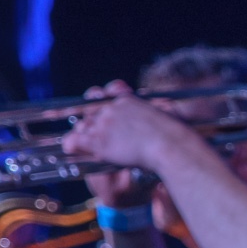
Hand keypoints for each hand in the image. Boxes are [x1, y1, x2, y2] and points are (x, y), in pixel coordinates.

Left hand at [63, 81, 190, 181]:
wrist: (170, 145)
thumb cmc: (174, 135)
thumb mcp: (164, 114)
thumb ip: (152, 110)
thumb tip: (153, 108)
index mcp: (126, 100)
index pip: (102, 98)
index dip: (99, 109)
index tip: (97, 114)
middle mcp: (111, 108)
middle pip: (89, 114)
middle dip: (91, 125)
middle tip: (100, 137)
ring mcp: (103, 123)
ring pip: (81, 128)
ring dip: (85, 136)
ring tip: (94, 147)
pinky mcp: (98, 139)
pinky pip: (74, 141)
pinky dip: (72, 145)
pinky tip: (72, 149)